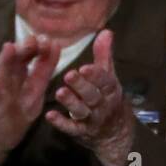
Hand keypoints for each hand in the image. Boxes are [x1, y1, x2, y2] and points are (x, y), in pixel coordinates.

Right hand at [0, 34, 62, 165]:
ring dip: (5, 61)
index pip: (37, 63)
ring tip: (9, 47)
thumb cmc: (19, 113)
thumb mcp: (36, 93)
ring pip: (2, 74)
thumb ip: (43, 72)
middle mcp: (13, 82)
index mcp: (28, 81)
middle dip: (25, 50)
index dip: (43, 52)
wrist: (0, 137)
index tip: (50, 40)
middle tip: (33, 39)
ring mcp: (1, 93)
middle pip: (18, 62)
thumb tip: (54, 45)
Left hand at [46, 30, 132, 165]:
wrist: (116, 134)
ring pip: (82, 111)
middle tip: (68, 75)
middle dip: (81, 86)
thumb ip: (104, 55)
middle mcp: (102, 104)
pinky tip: (50, 116)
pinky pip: (72, 128)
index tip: (84, 67)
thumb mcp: (109, 77)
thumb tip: (106, 31)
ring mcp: (91, 119)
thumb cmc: (108, 98)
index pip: (104, 81)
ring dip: (71, 102)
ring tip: (59, 92)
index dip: (95, 75)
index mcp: (110, 89)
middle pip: (92, 95)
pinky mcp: (81, 132)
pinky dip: (61, 123)